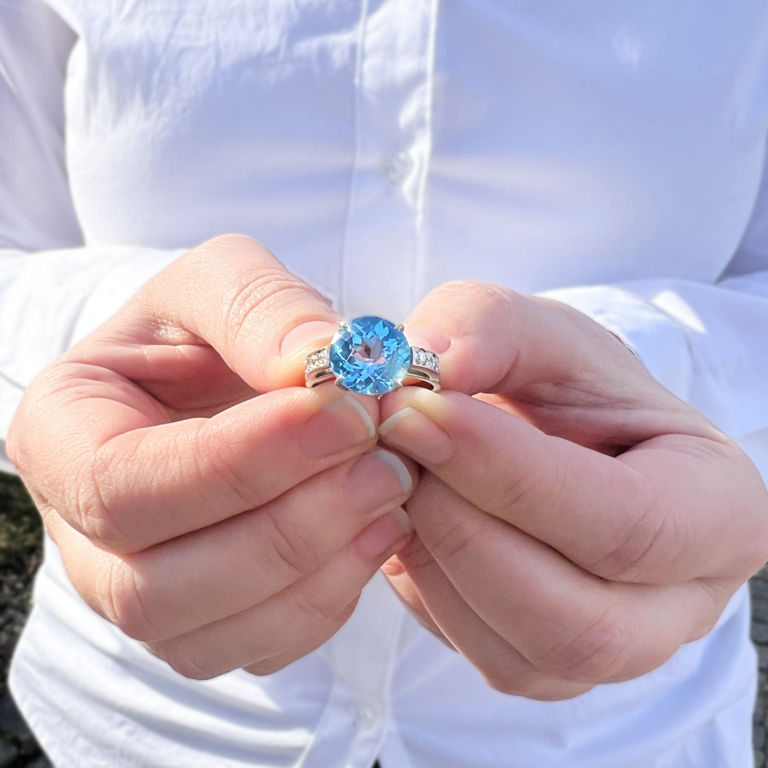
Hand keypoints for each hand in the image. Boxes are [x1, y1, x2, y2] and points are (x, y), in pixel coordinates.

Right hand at [8, 235, 414, 678]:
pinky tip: (381, 530)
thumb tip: (319, 364)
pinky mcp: (208, 622)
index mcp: (63, 437)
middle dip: (286, 528)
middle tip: (384, 463)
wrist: (227, 379)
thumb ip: (261, 307)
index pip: (122, 483)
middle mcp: (86, 536)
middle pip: (154, 585)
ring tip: (392, 491)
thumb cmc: (208, 327)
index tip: (344, 414)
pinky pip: (260, 649)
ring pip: (207, 636)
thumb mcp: (222, 281)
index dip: (239, 461)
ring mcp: (144, 592)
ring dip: (317, 571)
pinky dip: (329, 601)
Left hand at [378, 281, 767, 699]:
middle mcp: (678, 603)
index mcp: (718, 509)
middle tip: (399, 444)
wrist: (558, 433)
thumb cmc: (569, 386)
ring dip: (432, 557)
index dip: (508, 474)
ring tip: (403, 472)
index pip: (626, 522)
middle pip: (576, 621)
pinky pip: (469, 650)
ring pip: (514, 652)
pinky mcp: (542, 670)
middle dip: (463, 530)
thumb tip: (423, 363)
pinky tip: (413, 514)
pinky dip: (421, 582)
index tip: (418, 412)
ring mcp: (612, 651)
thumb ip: (490, 327)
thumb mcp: (542, 333)